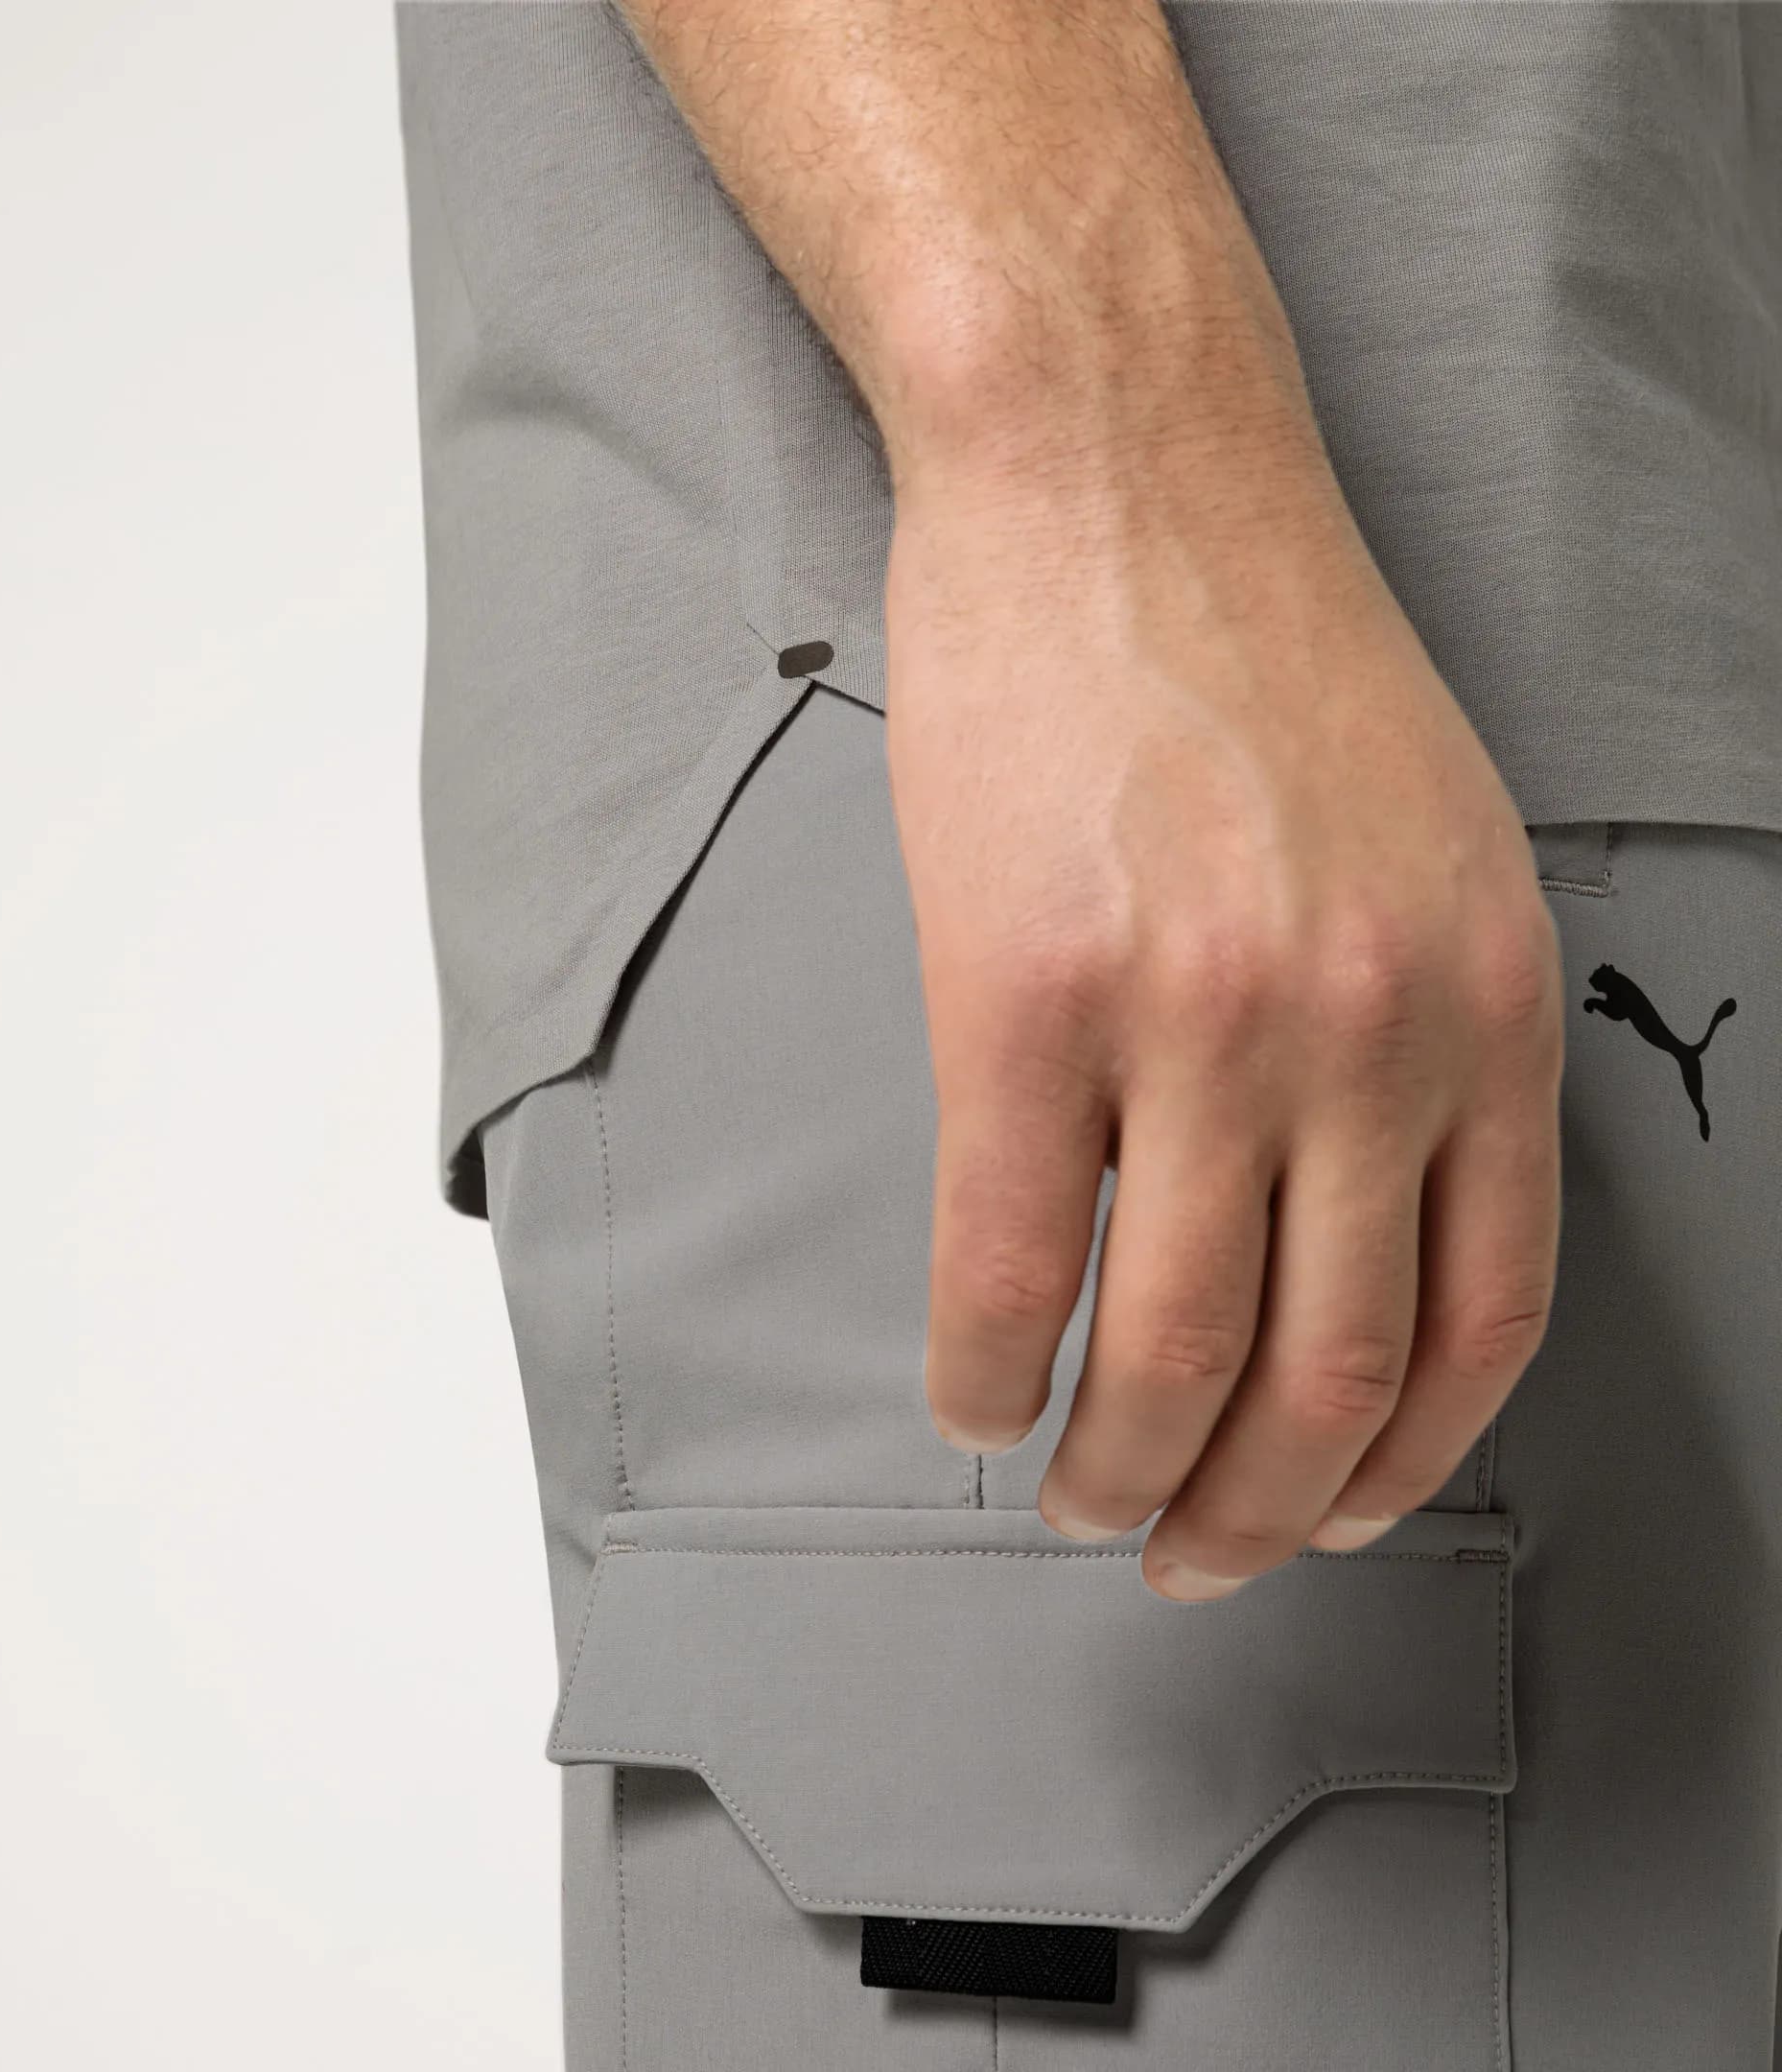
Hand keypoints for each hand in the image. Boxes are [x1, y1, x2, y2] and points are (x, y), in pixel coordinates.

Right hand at [885, 417, 1562, 1600]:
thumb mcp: (1436, 842)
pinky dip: (979, 1370)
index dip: (1404, 1463)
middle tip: (1191, 1554)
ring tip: (1076, 1498)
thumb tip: (1354, 1224)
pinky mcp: (1023, 997)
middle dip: (1255, 1519)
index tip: (1336, 1510)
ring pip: (1163, 1355)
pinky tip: (966, 1395)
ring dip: (1115, 1476)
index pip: (1483, 1321)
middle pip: (1325, 1378)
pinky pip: (1000, 1265)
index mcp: (1482, 1002)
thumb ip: (1429, 1038)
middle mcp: (1362, 1032)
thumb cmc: (1258, 645)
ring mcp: (1194, 1021)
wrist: (1117, 472)